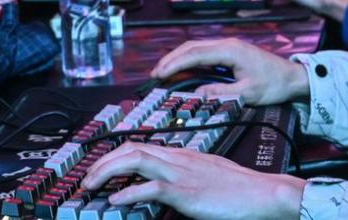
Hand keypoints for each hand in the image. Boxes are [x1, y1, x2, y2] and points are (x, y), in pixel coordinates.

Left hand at [81, 142, 304, 219]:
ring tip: (91, 185)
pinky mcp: (186, 192)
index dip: (114, 155)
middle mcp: (178, 159)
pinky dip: (129, 193)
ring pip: (135, 160)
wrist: (261, 192)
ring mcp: (181, 174)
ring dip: (108, 172)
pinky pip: (151, 188)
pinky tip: (116, 201)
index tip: (98, 168)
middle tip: (86, 178)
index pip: (140, 145)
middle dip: (103, 162)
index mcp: (182, 154)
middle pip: (131, 148)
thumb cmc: (238, 187)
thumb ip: (184, 175)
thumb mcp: (206, 174)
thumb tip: (162, 186)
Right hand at [152, 38, 308, 105]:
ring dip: (179, 58)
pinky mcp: (230, 51)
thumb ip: (220, 92)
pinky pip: (204, 52)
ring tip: (163, 72)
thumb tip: (196, 94)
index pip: (195, 54)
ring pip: (196, 47)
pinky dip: (189, 59)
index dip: (175, 63)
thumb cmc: (274, 84)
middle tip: (155, 74)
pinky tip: (181, 68)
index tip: (159, 74)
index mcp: (230, 51)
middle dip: (171, 59)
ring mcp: (228, 46)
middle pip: (192, 46)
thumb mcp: (247, 93)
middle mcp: (227, 44)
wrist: (293, 77)